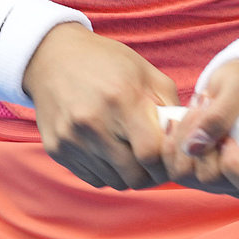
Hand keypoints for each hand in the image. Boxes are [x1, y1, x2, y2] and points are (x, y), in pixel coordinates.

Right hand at [24, 25, 178, 189]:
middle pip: (133, 176)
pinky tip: (110, 152)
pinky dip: (107, 173)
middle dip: (150, 175)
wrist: (53, 57)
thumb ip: (169, 105)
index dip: (166, 162)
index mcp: (121, 99)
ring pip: (114, 181)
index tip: (169, 158)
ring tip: (132, 155)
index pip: (151, 154)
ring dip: (128, 174)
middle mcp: (93, 122)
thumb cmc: (106, 62)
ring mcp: (72, 139)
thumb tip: (185, 138)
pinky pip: (93, 178)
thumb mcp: (145, 72)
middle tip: (155, 164)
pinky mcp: (57, 149)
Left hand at [162, 59, 238, 199]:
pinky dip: (171, 142)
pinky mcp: (199, 174)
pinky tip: (180, 121)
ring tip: (198, 110)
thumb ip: (220, 116)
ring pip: (186, 175)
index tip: (231, 134)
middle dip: (202, 138)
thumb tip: (193, 147)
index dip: (235, 161)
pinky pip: (173, 168)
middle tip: (208, 105)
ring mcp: (222, 181)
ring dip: (183, 137)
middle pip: (212, 179)